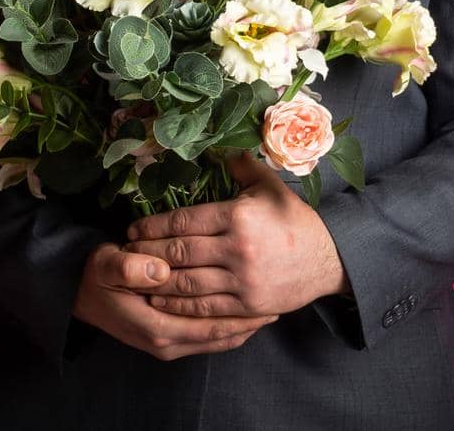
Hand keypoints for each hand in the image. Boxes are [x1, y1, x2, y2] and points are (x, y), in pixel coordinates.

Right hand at [72, 242, 279, 359]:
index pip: (209, 326)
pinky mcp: (167, 339)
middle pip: (218, 337)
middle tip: (279, 304)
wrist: (77, 293)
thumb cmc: (96, 275)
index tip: (267, 300)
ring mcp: (166, 344)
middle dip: (249, 322)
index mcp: (155, 326)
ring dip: (241, 326)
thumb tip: (159, 270)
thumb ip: (130, 267)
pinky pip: (205, 338)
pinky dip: (226, 328)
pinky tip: (242, 314)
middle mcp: (165, 342)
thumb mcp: (106, 265)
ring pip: (215, 340)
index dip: (240, 316)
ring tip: (269, 308)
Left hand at [123, 152, 348, 318]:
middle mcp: (237, 249)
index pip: (185, 220)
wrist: (328, 259)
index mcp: (239, 216)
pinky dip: (178, 306)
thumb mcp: (271, 186)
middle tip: (125, 253)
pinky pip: (205, 307)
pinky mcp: (247, 305)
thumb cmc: (295, 220)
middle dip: (148, 253)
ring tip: (135, 277)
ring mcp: (242, 280)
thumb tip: (219, 146)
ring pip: (188, 283)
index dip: (154, 226)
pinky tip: (160, 300)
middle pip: (180, 252)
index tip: (134, 229)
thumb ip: (242, 165)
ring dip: (157, 281)